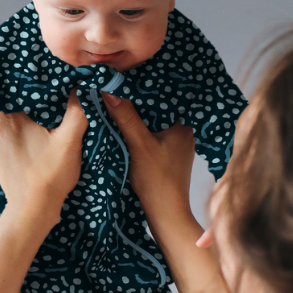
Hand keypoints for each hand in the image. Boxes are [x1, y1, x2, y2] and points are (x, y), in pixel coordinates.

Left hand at [0, 91, 88, 220]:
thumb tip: (81, 86)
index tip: (53, 84)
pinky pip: (11, 138)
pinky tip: (37, 139)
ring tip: (47, 119)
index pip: (19, 88)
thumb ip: (77, 110)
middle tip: (55, 100)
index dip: (37, 83)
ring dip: (28, 119)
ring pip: (13, 121)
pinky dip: (23, 135)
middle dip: (35, 103)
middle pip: (16, 104)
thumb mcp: (70, 140)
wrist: (33, 211)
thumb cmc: (49, 176)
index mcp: (6, 117)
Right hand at [101, 92, 195, 228]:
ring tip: (117, 102)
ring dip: (137, 117)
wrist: (166, 214)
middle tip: (116, 87)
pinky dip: (139, 131)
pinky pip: (152, 135)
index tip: (123, 77)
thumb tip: (109, 89)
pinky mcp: (168, 156)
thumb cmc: (157, 181)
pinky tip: (124, 126)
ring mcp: (176, 145)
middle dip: (137, 102)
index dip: (143, 87)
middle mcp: (183, 132)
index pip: (162, 96)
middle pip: (157, 109)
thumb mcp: (139, 145)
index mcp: (183, 125)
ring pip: (153, 123)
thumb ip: (126, 117)